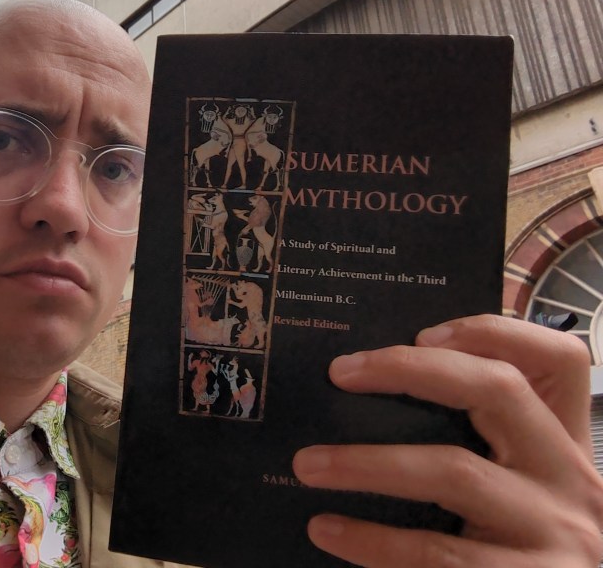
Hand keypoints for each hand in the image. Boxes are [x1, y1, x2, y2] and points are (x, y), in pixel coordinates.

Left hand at [292, 314, 602, 565]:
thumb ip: (471, 447)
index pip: (558, 361)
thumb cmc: (505, 553)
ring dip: (367, 463)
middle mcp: (570, 477)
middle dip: (409, 369)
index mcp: (563, 446)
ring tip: (307, 464)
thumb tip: (366, 399)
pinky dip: (372, 540)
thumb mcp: (511, 492)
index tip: (421, 331)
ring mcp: (557, 531)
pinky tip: (327, 530)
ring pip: (453, 470)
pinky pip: (435, 550)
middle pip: (499, 388)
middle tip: (339, 372)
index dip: (495, 332)